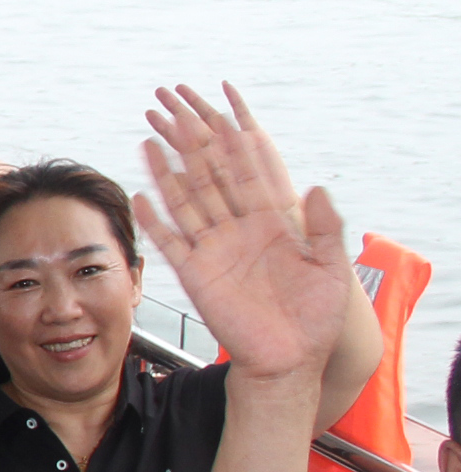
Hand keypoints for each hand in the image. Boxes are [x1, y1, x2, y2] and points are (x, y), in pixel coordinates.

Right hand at [133, 83, 350, 384]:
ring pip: (185, 202)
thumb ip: (325, 227)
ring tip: (151, 141)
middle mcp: (238, 230)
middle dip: (194, 146)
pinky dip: (154, 219)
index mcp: (272, 224)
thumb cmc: (315, 317)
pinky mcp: (196, 273)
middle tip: (176, 113)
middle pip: (211, 179)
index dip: (235, 146)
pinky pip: (170, 241)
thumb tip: (315, 188)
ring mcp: (214, 249)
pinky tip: (140, 196)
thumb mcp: (331, 267)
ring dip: (167, 173)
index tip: (222, 114)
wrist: (288, 359)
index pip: (249, 175)